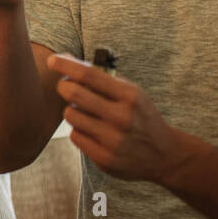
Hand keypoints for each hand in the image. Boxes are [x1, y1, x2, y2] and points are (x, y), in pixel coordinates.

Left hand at [46, 54, 187, 182]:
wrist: (165, 155)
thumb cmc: (141, 117)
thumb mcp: (132, 93)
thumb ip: (102, 78)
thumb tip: (66, 60)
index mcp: (130, 97)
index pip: (89, 75)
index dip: (66, 65)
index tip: (52, 60)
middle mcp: (122, 118)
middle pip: (74, 93)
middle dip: (63, 86)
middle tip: (65, 86)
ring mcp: (112, 140)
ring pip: (71, 115)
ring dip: (72, 110)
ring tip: (86, 112)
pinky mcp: (104, 159)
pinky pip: (75, 136)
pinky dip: (79, 130)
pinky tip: (92, 131)